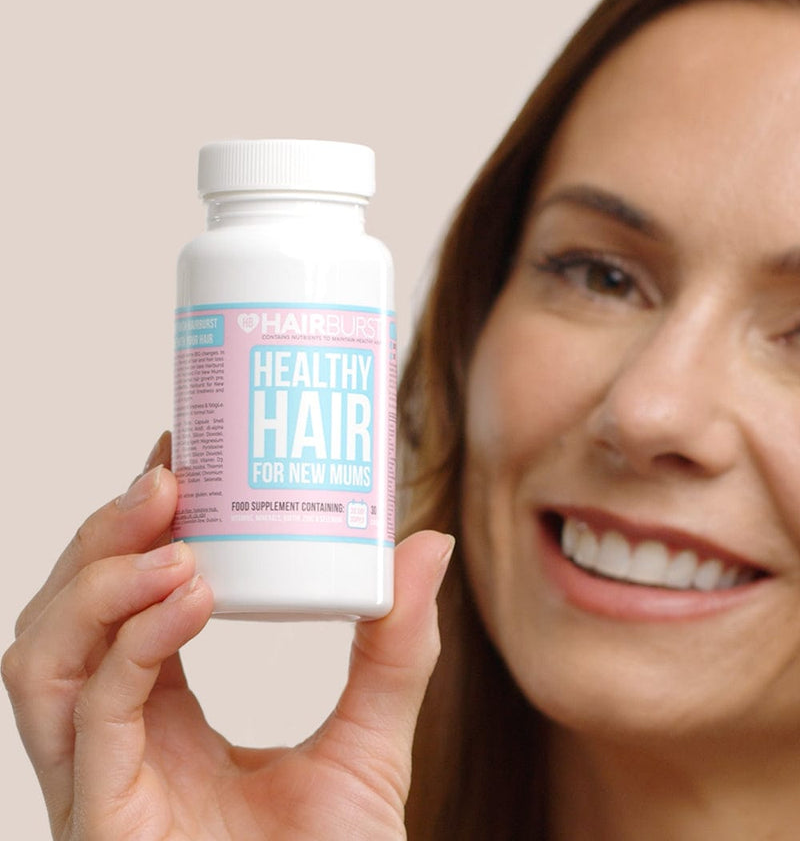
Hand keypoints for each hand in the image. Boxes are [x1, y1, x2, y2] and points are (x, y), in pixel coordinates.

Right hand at [2, 434, 453, 839]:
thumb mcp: (370, 740)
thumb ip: (396, 650)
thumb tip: (427, 544)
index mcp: (161, 716)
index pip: (121, 602)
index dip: (137, 527)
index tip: (182, 457)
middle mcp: (115, 740)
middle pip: (64, 615)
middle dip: (106, 536)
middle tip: (168, 478)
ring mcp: (98, 781)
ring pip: (45, 657)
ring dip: (102, 579)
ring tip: (175, 537)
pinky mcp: (101, 820)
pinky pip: (91, 715)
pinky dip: (132, 642)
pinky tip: (186, 597)